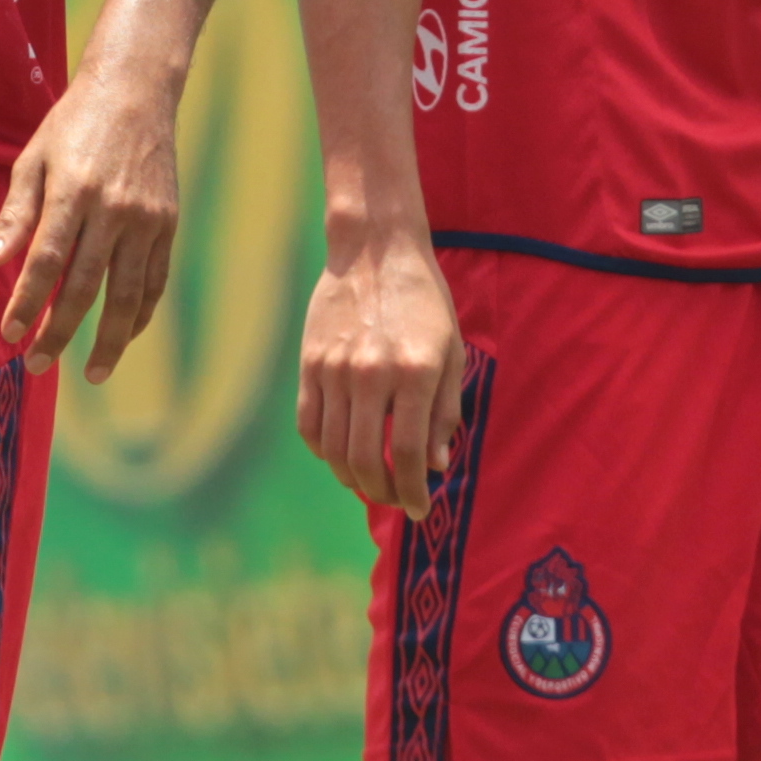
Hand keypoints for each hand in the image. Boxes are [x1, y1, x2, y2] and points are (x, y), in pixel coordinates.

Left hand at [0, 60, 182, 377]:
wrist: (136, 90)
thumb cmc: (72, 124)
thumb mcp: (32, 158)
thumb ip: (14, 215)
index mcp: (72, 190)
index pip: (45, 262)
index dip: (26, 303)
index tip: (9, 334)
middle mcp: (112, 209)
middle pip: (84, 287)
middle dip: (58, 332)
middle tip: (37, 365)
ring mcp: (146, 219)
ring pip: (127, 295)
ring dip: (109, 341)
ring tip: (91, 372)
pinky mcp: (168, 223)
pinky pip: (155, 281)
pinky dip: (140, 314)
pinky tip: (124, 336)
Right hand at [294, 223, 463, 517]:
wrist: (375, 250)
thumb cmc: (424, 302)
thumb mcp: (451, 352)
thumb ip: (444, 411)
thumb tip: (437, 466)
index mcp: (415, 372)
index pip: (411, 453)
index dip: (414, 490)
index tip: (419, 509)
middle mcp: (371, 374)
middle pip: (366, 460)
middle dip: (382, 492)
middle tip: (394, 499)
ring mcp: (334, 370)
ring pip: (333, 449)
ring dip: (352, 478)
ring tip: (370, 481)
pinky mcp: (309, 364)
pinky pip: (309, 424)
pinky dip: (322, 450)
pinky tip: (341, 453)